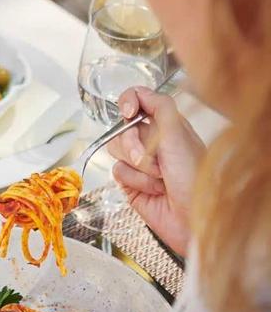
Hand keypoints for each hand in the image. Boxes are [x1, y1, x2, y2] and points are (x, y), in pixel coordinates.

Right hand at [106, 87, 204, 255]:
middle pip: (121, 127)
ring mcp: (139, 162)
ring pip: (115, 149)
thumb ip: (160, 106)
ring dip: (138, 166)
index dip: (128, 102)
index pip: (137, 100)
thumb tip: (139, 92)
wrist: (194, 219)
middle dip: (135, 144)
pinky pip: (117, 172)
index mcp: (165, 124)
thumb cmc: (195, 177)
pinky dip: (135, 181)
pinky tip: (153, 190)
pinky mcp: (130, 183)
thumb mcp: (180, 134)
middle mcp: (151, 141)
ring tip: (159, 178)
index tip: (130, 113)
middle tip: (155, 158)